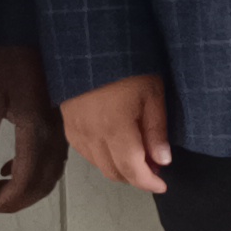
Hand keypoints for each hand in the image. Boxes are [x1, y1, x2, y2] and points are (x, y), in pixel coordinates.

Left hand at [0, 42, 64, 215]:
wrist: (30, 33)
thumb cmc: (5, 63)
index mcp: (35, 130)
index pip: (24, 180)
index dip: (5, 202)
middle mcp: (54, 134)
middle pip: (41, 184)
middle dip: (16, 202)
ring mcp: (61, 129)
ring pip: (51, 175)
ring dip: (26, 190)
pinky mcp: (60, 123)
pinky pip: (53, 160)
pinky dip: (35, 174)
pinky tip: (10, 168)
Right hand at [62, 72, 176, 194]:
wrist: (91, 45)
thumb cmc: (127, 63)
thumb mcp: (152, 92)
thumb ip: (156, 129)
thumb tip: (162, 161)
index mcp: (115, 128)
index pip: (132, 170)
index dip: (148, 182)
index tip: (162, 185)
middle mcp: (92, 135)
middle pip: (114, 172)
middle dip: (136, 177)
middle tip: (154, 168)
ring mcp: (77, 131)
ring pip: (99, 165)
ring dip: (119, 168)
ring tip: (139, 156)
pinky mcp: (68, 125)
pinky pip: (86, 153)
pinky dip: (103, 158)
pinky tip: (116, 147)